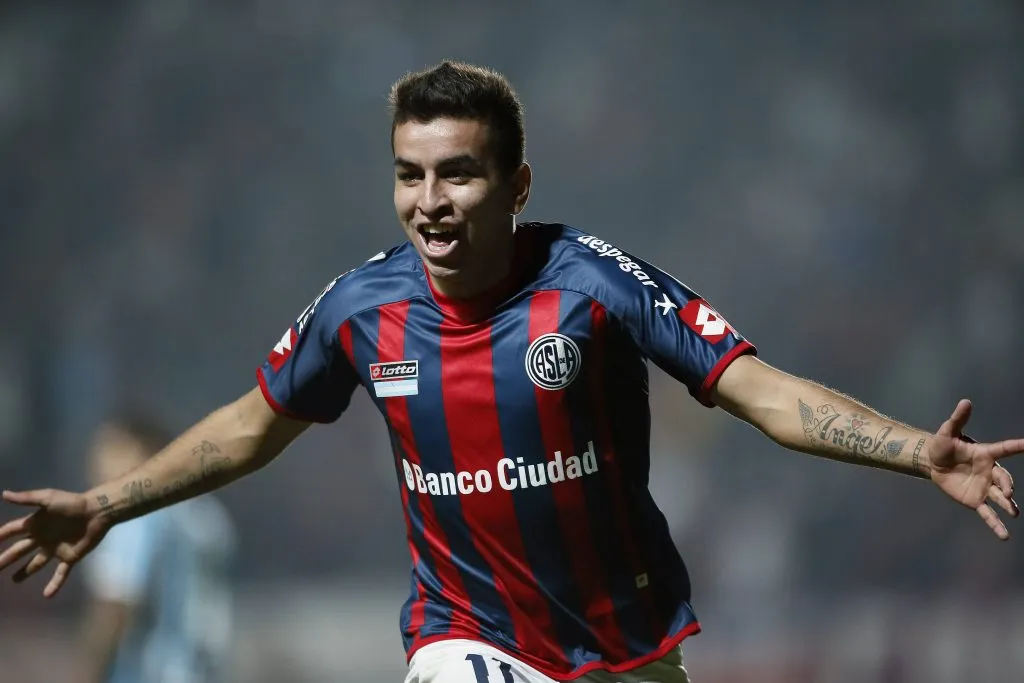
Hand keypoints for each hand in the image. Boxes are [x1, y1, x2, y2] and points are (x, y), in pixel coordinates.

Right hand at [0, 488, 109, 596]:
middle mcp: (43, 538)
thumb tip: (4, 494)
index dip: (0, 536)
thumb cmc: (72, 503)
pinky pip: (61, 574)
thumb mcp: (48, 498)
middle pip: (19, 550)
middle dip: (6, 559)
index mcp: (36, 524)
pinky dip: (55, 584)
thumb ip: (26, 499)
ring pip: (36, 564)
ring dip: (25, 572)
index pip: (12, 531)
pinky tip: (47, 595)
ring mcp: (56, 549)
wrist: (97, 511)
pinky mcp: (70, 557)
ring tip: (15, 581)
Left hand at [929, 399, 1020, 539]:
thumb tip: (965, 401)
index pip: (1005, 449)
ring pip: (1000, 498)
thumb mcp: (947, 432)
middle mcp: (989, 472)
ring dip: (1008, 506)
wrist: (932, 463)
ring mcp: (984, 488)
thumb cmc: (942, 445)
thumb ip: (958, 419)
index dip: (1018, 446)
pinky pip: (987, 514)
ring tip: (1014, 513)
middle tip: (1007, 493)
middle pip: (1004, 479)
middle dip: (1008, 486)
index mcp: (985, 454)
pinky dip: (995, 524)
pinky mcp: (975, 501)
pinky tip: (1004, 536)